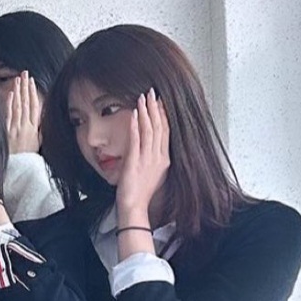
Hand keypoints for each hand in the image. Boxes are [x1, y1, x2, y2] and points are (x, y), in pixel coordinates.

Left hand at [5, 70, 42, 154]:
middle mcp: (26, 127)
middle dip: (26, 87)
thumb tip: (43, 116)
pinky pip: (9, 116)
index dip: (33, 92)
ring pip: (18, 106)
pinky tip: (11, 94)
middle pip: (26, 102)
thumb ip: (40, 129)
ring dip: (18, 91)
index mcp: (34, 128)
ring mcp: (16, 129)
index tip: (32, 81)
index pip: (34, 105)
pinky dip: (10, 104)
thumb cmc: (28, 159)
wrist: (20, 171)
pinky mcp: (8, 134)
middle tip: (25, 73)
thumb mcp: (38, 143)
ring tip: (18, 78)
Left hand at [116, 89, 170, 218]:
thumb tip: (150, 147)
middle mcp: (158, 158)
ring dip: (146, 112)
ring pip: (149, 130)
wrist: (134, 208)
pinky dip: (136, 125)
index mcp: (164, 160)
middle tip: (152, 92)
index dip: (164, 115)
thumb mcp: (152, 174)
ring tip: (143, 97)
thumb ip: (152, 158)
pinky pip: (136, 140)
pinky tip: (134, 114)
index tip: (161, 101)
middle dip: (156, 107)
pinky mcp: (135, 163)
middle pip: (159, 127)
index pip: (166, 132)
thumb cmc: (140, 194)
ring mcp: (147, 160)